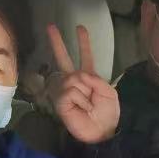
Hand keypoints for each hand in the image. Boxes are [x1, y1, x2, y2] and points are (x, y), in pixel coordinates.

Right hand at [47, 24, 119, 143]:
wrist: (102, 131)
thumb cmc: (107, 113)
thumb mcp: (108, 91)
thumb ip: (95, 79)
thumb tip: (77, 76)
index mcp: (89, 78)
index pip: (86, 57)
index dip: (84, 43)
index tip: (80, 28)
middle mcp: (74, 81)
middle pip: (64, 58)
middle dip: (57, 42)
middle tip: (50, 26)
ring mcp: (65, 90)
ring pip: (74, 78)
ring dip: (85, 91)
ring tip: (88, 105)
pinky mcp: (60, 100)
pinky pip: (71, 91)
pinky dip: (81, 100)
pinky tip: (82, 109)